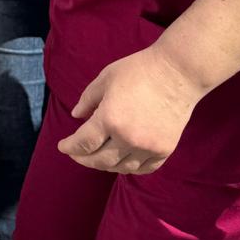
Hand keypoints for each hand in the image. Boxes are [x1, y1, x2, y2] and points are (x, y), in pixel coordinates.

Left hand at [58, 44, 204, 174]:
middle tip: (76, 154)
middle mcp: (128, 138)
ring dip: (105, 165)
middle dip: (83, 159)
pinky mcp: (164, 150)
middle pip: (100, 160)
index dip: (70, 147)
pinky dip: (129, 168)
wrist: (177, 73)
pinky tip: (122, 162)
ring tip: (97, 157)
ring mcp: (148, 147)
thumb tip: (75, 116)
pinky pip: (143, 169)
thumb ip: (87, 100)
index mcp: (109, 119)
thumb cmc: (138, 70)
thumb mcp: (105, 78)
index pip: (83, 142)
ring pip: (121, 168)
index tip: (62, 147)